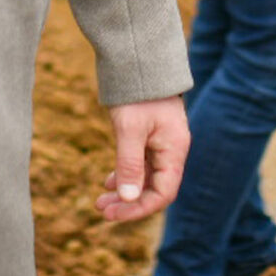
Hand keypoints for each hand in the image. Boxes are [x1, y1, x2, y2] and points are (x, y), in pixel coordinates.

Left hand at [98, 97, 188, 221]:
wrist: (138, 59)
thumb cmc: (137, 93)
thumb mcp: (129, 129)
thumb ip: (129, 164)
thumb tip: (127, 199)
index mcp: (174, 150)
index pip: (163, 193)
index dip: (139, 208)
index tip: (113, 215)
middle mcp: (172, 150)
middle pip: (154, 188)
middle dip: (128, 203)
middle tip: (101, 209)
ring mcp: (162, 143)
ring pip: (145, 177)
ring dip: (125, 190)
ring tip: (100, 200)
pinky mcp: (151, 136)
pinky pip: (142, 164)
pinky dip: (126, 174)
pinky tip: (109, 182)